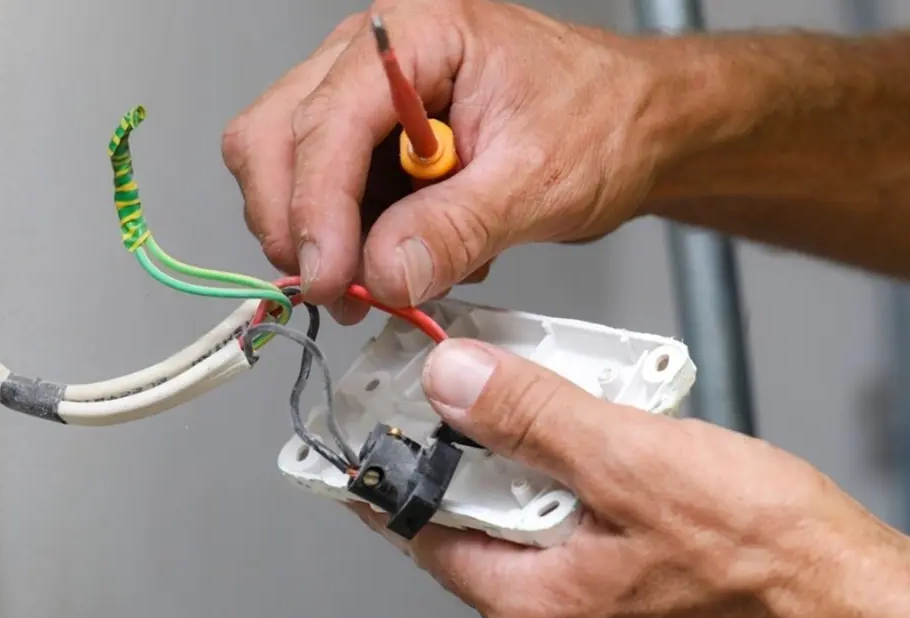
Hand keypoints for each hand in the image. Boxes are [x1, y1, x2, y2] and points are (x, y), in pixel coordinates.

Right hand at [222, 0, 720, 322]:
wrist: (635, 126)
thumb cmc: (602, 119)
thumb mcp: (538, 179)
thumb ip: (458, 226)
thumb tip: (385, 271)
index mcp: (415, 36)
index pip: (326, 120)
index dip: (315, 208)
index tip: (330, 278)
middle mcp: (372, 59)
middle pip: (274, 138)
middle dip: (298, 224)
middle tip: (339, 290)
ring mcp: (366, 101)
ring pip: (288, 172)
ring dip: (326, 240)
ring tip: (395, 274)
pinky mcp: (374, 144)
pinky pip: (331, 199)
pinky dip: (356, 242)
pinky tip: (414, 253)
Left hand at [347, 339, 900, 617]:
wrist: (845, 590)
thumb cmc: (762, 554)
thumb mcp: (632, 463)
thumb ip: (534, 420)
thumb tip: (456, 383)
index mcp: (533, 601)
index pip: (422, 527)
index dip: (396, 461)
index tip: (377, 413)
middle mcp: (554, 608)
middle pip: (480, 504)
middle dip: (491, 434)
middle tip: (504, 374)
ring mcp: (594, 590)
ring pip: (536, 496)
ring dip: (552, 438)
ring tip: (594, 398)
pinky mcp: (629, 566)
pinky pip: (584, 502)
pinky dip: (592, 456)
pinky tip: (629, 425)